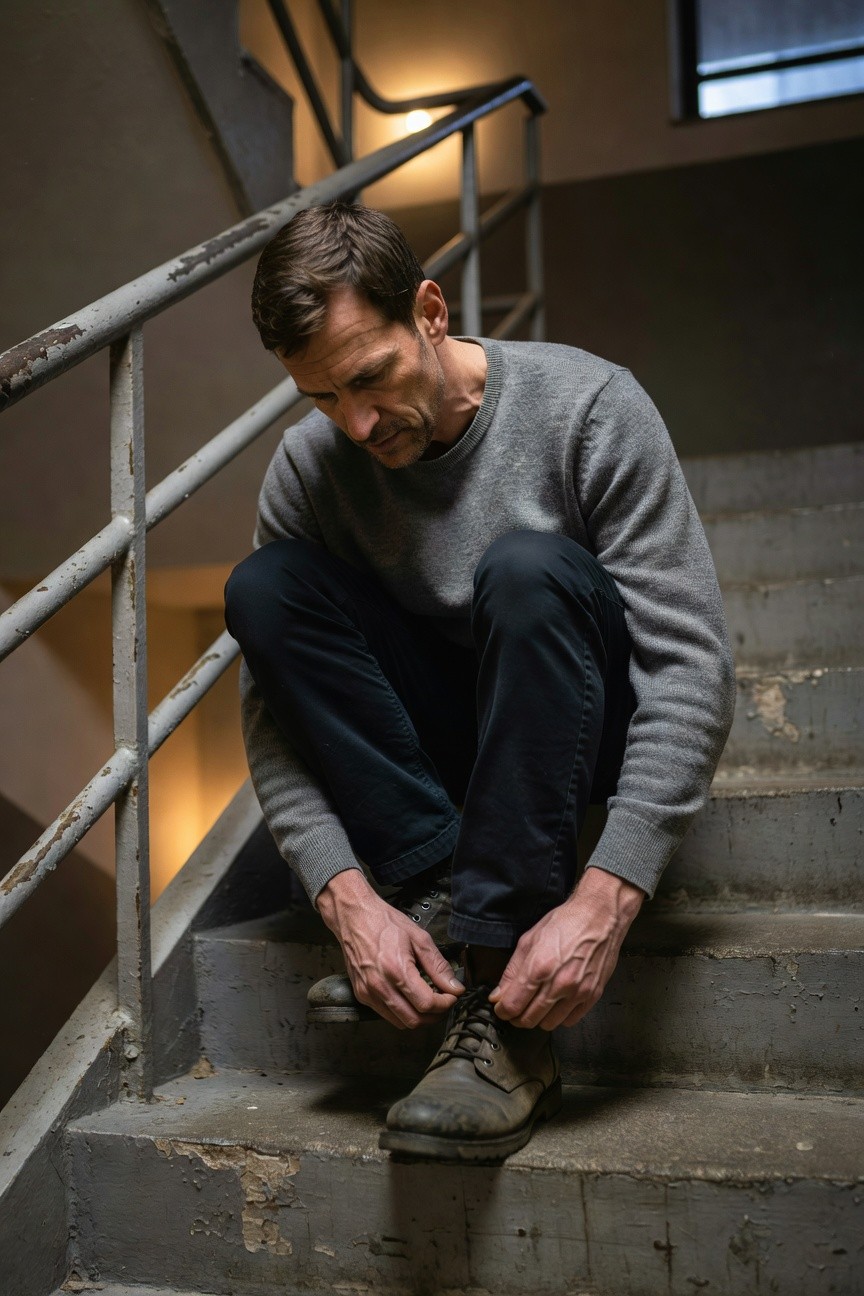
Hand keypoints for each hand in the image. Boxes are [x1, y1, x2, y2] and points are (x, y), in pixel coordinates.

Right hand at [316, 868, 463, 1028]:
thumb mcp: (419, 938)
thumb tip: (455, 987)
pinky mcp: (361, 995)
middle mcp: (379, 985)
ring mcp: (368, 992)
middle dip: (435, 1015)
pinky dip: (402, 1013)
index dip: (445, 1003)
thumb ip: (438, 966)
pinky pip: (386, 1015)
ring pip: (400, 1022)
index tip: (452, 996)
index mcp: (396, 969)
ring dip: (419, 1017)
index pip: (426, 1003)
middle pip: (414, 1020)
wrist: (354, 917)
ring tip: (428, 1001)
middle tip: (444, 1001)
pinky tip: (409, 997)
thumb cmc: (384, 922)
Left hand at [489, 867, 643, 1030]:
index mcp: (539, 967)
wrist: (599, 916)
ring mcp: (577, 992)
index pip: (512, 1006)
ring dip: (538, 1018)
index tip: (501, 1007)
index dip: (502, 1010)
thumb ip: (512, 971)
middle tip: (516, 1007)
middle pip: (528, 1019)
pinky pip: (570, 1021)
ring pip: (548, 1024)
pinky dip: (559, 1017)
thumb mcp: (529, 940)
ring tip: (536, 1005)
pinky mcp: (592, 995)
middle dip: (517, 1016)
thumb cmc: (565, 923)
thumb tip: (498, 995)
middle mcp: (558, 984)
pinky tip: (556, 1004)